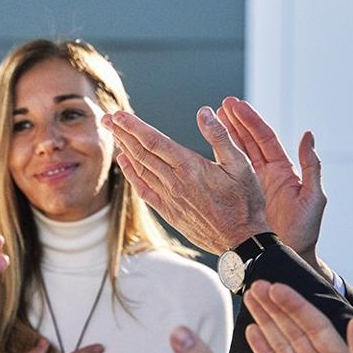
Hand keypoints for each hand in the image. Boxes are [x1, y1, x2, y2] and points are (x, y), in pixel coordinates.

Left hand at [103, 108, 268, 254]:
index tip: (119, 115)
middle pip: (141, 153)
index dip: (134, 127)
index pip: (155, 141)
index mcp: (190, 167)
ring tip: (112, 133)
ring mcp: (170, 198)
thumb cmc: (245, 202)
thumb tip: (205, 112)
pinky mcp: (169, 211)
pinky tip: (125, 163)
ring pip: (140, 169)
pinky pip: (144, 190)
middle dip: (122, 133)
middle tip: (106, 118)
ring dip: (125, 149)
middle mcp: (174, 182)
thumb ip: (220, 136)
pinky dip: (132, 174)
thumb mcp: (241, 164)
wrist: (241, 240)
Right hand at [218, 98, 326, 269]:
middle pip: (248, 141)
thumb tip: (308, 136)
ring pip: (236, 155)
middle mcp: (267, 174)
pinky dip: (218, 162)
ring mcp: (252, 186)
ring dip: (225, 136)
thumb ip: (312, 166)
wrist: (289, 255)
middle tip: (221, 106)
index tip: (236, 105)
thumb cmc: (305, 230)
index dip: (250, 120)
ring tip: (212, 120)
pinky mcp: (241, 199)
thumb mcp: (313, 198)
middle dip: (235, 122)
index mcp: (283, 170)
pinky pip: (228, 176)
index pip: (264, 138)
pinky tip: (207, 152)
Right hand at [244, 281, 352, 352]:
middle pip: (295, 331)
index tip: (276, 290)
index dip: (295, 307)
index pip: (315, 327)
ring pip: (282, 346)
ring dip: (267, 323)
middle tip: (256, 287)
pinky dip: (262, 351)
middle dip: (276, 308)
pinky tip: (252, 333)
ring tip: (250, 301)